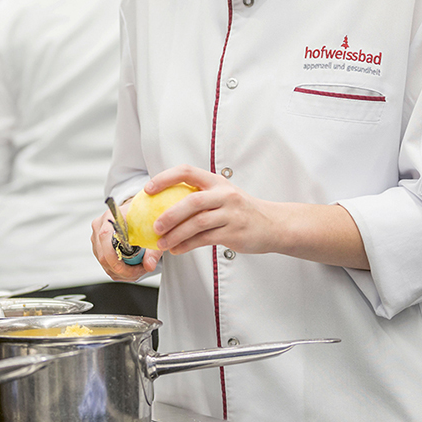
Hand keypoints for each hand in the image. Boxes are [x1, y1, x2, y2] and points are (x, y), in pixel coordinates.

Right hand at [91, 207, 162, 281]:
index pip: (106, 239)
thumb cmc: (142, 219)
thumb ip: (152, 250)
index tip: (134, 268)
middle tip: (141, 270)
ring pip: (105, 264)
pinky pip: (106, 265)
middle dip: (124, 270)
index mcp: (111, 218)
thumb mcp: (152, 232)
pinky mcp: (98, 247)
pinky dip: (119, 271)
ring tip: (138, 269)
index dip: (117, 258)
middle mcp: (100, 227)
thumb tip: (149, 265)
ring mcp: (96, 238)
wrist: (137, 213)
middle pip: (104, 257)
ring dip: (122, 272)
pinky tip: (131, 268)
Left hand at [144, 165, 279, 256]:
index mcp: (217, 182)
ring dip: (176, 235)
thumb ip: (199, 196)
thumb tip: (164, 206)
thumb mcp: (223, 195)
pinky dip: (187, 245)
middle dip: (170, 214)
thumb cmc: (241, 210)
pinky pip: (205, 239)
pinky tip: (177, 249)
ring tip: (162, 244)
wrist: (273, 224)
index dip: (165, 178)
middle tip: (154, 226)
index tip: (148, 189)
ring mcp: (231, 214)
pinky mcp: (234, 233)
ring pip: (197, 224)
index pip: (187, 172)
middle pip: (192, 201)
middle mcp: (225, 195)